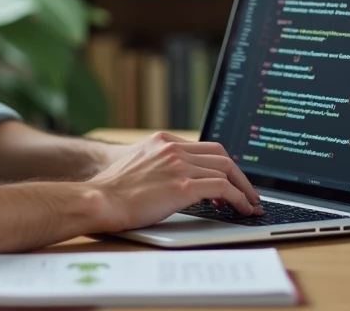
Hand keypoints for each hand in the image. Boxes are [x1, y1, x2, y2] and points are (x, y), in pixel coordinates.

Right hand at [85, 131, 262, 231]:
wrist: (100, 199)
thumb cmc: (112, 191)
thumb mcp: (135, 165)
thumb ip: (157, 165)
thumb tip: (172, 182)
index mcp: (162, 141)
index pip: (204, 148)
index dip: (221, 164)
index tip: (229, 180)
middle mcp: (173, 148)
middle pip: (220, 155)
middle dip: (239, 174)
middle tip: (247, 192)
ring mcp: (179, 165)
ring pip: (226, 170)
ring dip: (243, 189)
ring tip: (249, 204)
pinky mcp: (183, 185)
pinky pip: (223, 188)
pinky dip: (238, 198)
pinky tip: (241, 209)